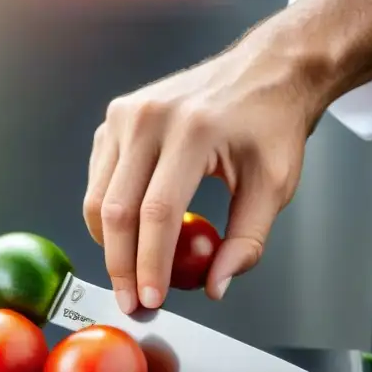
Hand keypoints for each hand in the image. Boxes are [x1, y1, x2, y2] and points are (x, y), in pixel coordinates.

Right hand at [83, 29, 322, 311]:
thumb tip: (214, 286)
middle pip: (117, 210)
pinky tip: (130, 232)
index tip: (152, 298)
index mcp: (192, 131)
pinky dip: (108, 215)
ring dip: (110, 245)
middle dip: (121, 267)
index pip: (157, 213)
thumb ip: (245, 242)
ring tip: (131, 273)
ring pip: (97, 199)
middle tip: (131, 300)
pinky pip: (98, 180)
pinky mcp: (114, 119)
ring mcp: (126, 115)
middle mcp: (151, 118)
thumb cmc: (271, 124)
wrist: (265, 71)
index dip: (150, 264)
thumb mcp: (274, 186)